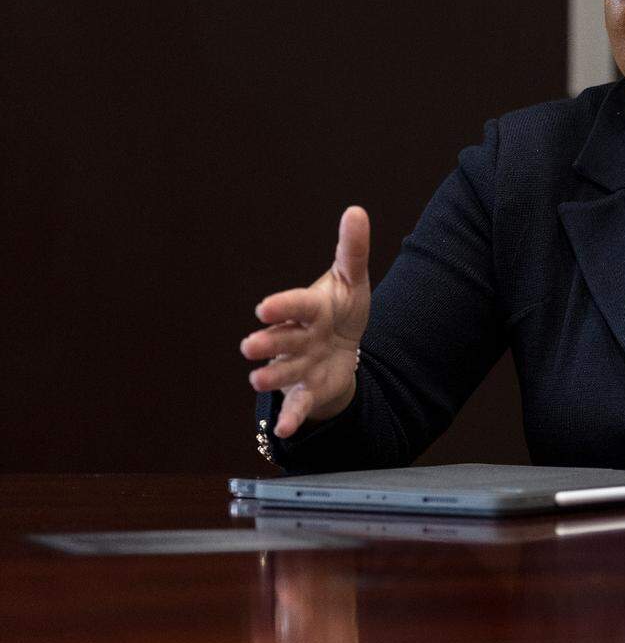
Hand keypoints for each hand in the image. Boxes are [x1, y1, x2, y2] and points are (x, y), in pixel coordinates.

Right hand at [241, 206, 370, 438]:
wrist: (343, 349)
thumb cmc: (341, 310)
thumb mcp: (352, 280)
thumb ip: (353, 250)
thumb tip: (356, 211)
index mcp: (309, 309)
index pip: (296, 306)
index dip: (282, 307)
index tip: (265, 308)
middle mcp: (297, 337)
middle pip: (282, 340)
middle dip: (267, 343)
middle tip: (249, 346)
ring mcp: (299, 365)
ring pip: (284, 371)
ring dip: (271, 377)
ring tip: (256, 381)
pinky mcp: (307, 390)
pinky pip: (299, 404)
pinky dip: (291, 417)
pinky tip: (284, 431)